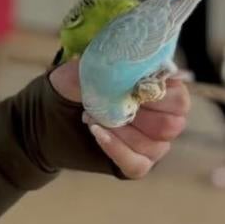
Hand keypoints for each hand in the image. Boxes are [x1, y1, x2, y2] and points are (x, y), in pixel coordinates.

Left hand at [49, 60, 190, 178]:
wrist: (45, 116)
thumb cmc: (72, 87)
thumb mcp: (86, 68)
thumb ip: (111, 63)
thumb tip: (134, 60)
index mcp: (160, 91)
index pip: (179, 98)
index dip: (155, 95)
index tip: (127, 88)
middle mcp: (163, 119)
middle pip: (172, 125)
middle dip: (138, 115)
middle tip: (107, 106)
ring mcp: (151, 144)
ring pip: (154, 145)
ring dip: (120, 130)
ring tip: (91, 116)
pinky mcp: (135, 164)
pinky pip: (137, 164)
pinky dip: (116, 148)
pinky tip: (97, 133)